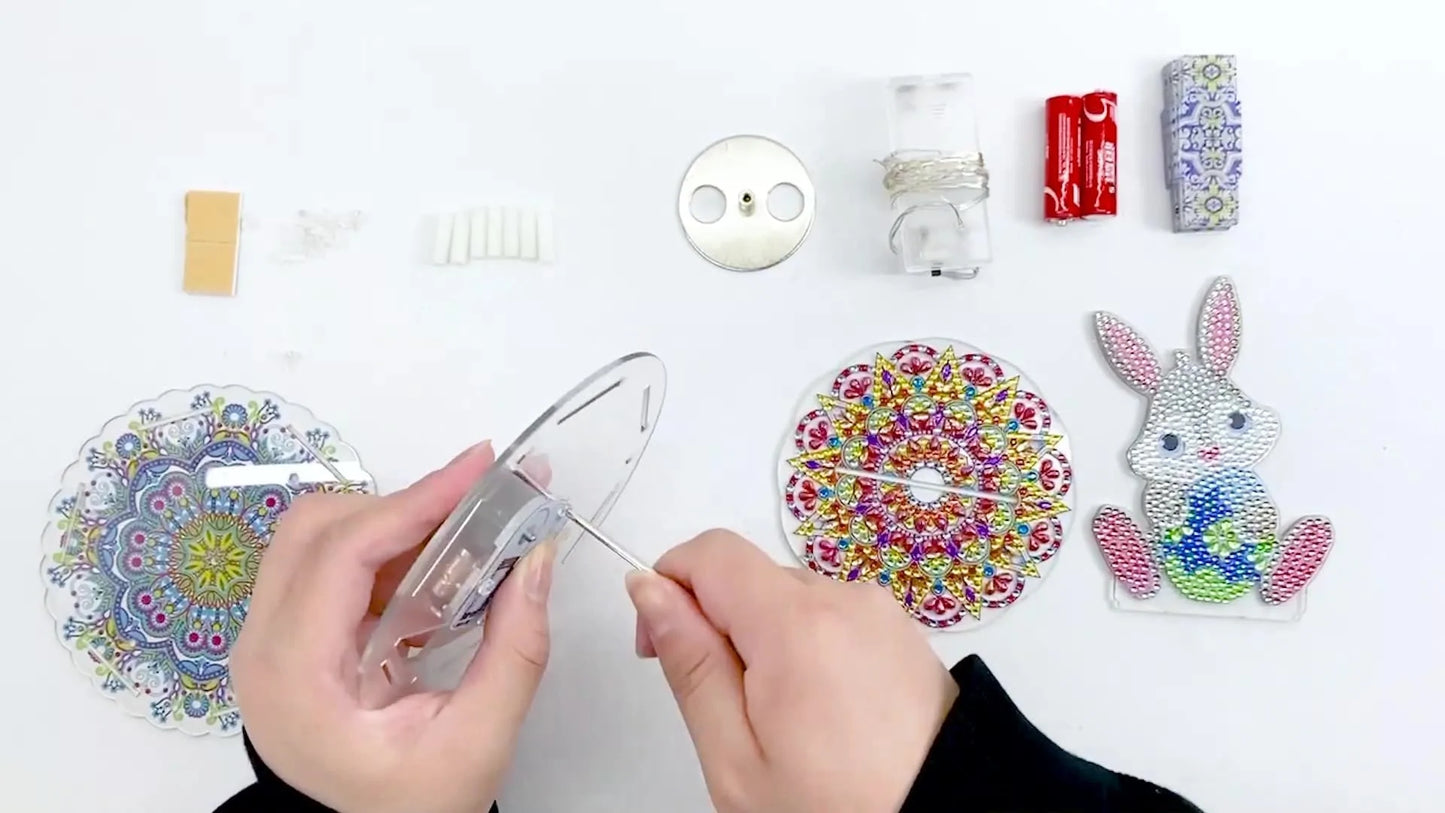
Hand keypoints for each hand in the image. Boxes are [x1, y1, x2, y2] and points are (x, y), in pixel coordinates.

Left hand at [231, 442, 556, 812]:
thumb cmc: (406, 809)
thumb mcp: (476, 744)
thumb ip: (514, 651)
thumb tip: (537, 561)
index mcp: (294, 676)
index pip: (342, 552)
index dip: (414, 500)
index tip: (479, 470)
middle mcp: (262, 648)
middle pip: (317, 527)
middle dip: (403, 504)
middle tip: (479, 502)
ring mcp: (267, 642)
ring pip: (317, 537)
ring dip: (392, 525)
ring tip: (463, 540)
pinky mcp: (287, 640)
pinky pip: (325, 566)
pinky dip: (382, 552)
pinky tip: (435, 574)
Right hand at [625, 530, 956, 811]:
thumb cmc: (837, 809)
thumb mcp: (735, 757)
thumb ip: (689, 663)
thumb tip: (648, 588)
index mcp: (796, 623)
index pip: (710, 551)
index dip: (670, 587)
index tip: (663, 648)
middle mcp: (844, 598)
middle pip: (750, 577)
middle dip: (721, 627)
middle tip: (730, 713)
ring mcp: (880, 611)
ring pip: (791, 599)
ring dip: (767, 642)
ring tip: (786, 723)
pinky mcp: (903, 630)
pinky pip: (833, 618)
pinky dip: (811, 650)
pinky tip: (824, 713)